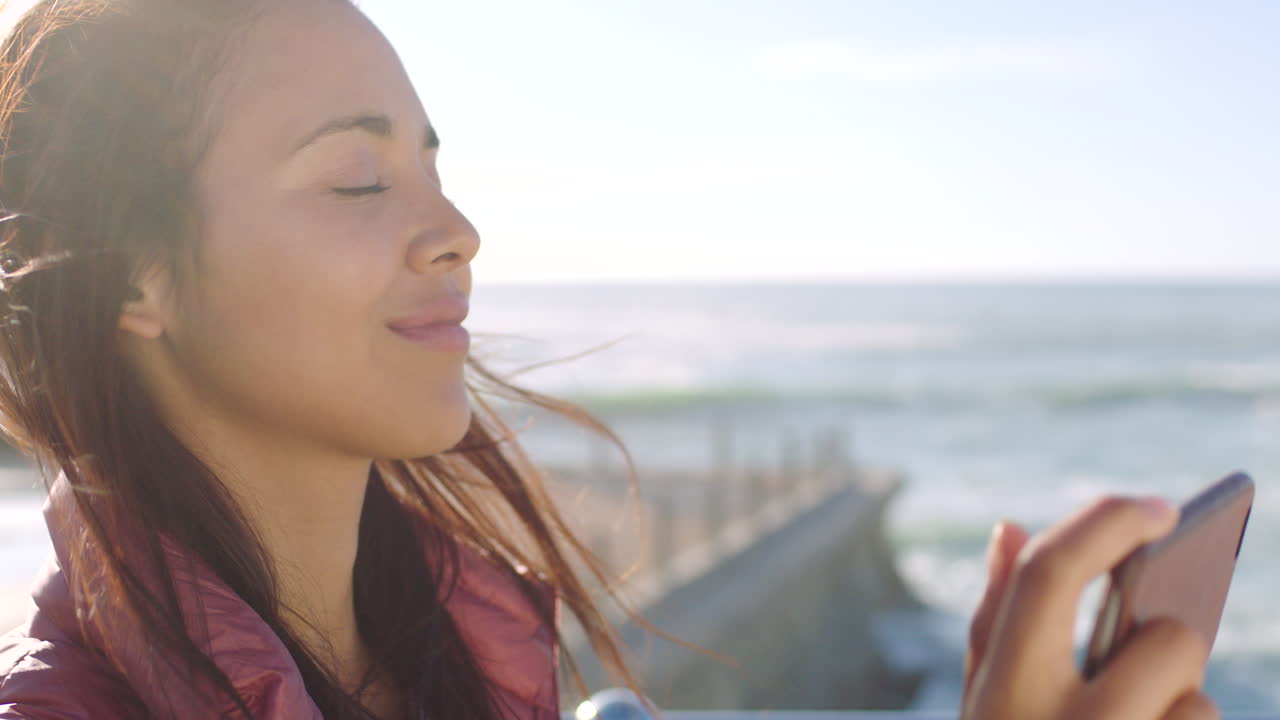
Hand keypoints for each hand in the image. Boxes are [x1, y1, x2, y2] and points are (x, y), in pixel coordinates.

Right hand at [961, 497, 1220, 719]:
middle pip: (1166, 639)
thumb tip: (1010, 529)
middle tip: (1140, 669)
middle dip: (1163, 646)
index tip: (1157, 508)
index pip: (1051, 573)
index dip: (1106, 523)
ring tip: (1136, 718)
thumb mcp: (987, 699)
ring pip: (1199, 696)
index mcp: (1008, 691)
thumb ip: (994, 618)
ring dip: (1177, 702)